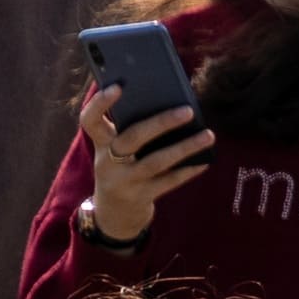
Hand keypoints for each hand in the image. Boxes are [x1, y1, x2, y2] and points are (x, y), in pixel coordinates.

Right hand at [75, 87, 215, 243]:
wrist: (113, 212)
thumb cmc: (122, 166)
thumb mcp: (117, 148)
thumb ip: (133, 127)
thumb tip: (171, 100)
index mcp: (101, 143)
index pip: (90, 120)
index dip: (99, 103)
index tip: (118, 86)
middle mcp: (107, 162)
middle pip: (132, 138)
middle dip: (161, 123)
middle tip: (188, 110)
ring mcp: (123, 182)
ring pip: (155, 162)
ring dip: (184, 148)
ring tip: (209, 135)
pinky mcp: (140, 198)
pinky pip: (168, 182)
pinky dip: (188, 170)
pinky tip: (205, 160)